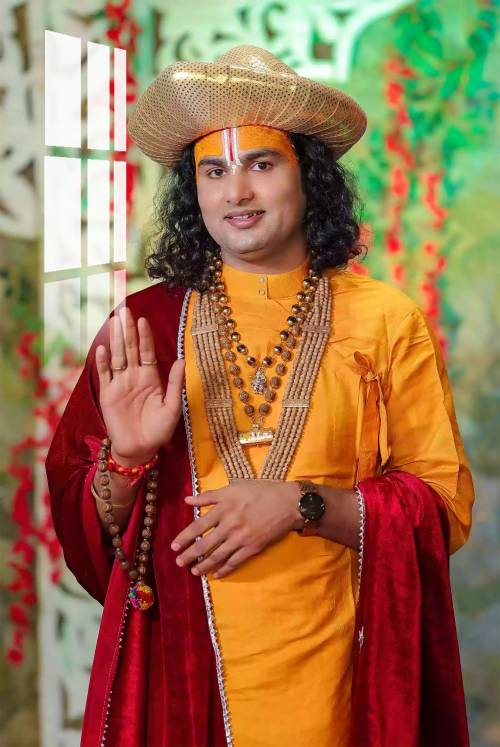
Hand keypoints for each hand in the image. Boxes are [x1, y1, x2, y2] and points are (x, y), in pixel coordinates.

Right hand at [95, 306, 184, 465]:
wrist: (139, 448)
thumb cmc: (158, 430)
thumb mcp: (172, 408)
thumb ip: (175, 384)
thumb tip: (181, 361)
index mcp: (151, 378)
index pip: (147, 352)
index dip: (145, 336)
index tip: (143, 320)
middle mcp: (134, 376)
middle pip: (130, 348)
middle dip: (128, 330)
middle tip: (124, 311)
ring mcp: (120, 384)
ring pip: (117, 356)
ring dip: (115, 340)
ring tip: (113, 322)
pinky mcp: (108, 394)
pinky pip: (105, 374)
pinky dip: (103, 362)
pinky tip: (102, 349)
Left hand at [170, 479, 302, 577]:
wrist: (288, 502)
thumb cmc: (260, 491)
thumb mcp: (234, 487)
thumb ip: (210, 495)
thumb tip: (188, 500)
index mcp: (224, 507)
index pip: (198, 525)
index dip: (184, 537)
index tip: (173, 546)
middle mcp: (230, 524)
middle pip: (205, 544)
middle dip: (190, 555)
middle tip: (179, 563)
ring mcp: (242, 538)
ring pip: (218, 555)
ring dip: (204, 565)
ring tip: (194, 572)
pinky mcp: (253, 547)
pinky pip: (235, 561)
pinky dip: (225, 569)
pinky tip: (217, 574)